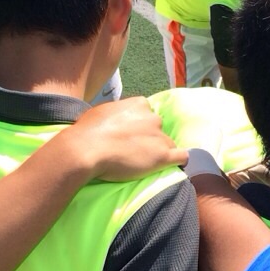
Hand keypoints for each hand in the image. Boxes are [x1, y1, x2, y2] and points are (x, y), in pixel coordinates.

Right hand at [63, 97, 186, 180]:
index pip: (147, 114)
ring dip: (159, 152)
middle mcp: (153, 118)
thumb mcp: (101, 113)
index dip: (140, 126)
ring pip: (168, 144)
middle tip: (134, 151)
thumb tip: (112, 120)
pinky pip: (182, 157)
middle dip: (150, 138)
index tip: (130, 136)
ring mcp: (160, 137)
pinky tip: (171, 166)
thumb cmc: (88, 131)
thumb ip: (115, 114)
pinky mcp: (163, 156)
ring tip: (145, 163)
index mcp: (139, 104)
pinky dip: (178, 161)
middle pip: (158, 129)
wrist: (87, 149)